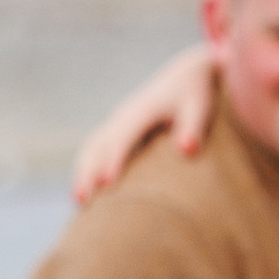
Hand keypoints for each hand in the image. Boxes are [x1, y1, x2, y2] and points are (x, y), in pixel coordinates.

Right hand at [70, 48, 219, 202]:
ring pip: (92, 148)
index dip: (115, 159)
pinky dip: (87, 169)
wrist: (185, 75)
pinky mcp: (117, 130)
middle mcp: (124, 115)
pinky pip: (95, 150)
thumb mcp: (200, 106)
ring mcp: (117, 122)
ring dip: (82, 173)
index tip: (107, 183)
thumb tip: (187, 150)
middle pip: (99, 144)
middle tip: (83, 201)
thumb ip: (194, 127)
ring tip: (78, 203)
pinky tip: (86, 193)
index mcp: (143, 109)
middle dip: (89, 171)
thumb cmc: (194, 93)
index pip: (124, 136)